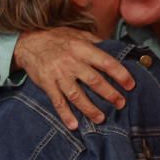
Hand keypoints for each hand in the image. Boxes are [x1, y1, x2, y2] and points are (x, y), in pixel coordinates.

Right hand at [14, 27, 134, 129]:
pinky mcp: (47, 84)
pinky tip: (73, 125)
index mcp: (82, 49)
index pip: (106, 62)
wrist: (28, 42)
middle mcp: (71, 62)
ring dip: (90, 109)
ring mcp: (58, 74)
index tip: (131, 85)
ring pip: (76, 95)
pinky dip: (65, 114)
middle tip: (120, 104)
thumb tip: (116, 49)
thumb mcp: (78, 34)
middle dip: (109, 94)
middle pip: (94, 81)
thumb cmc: (58, 38)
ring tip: (101, 119)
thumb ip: (96, 42)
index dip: (120, 74)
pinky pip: (57, 101)